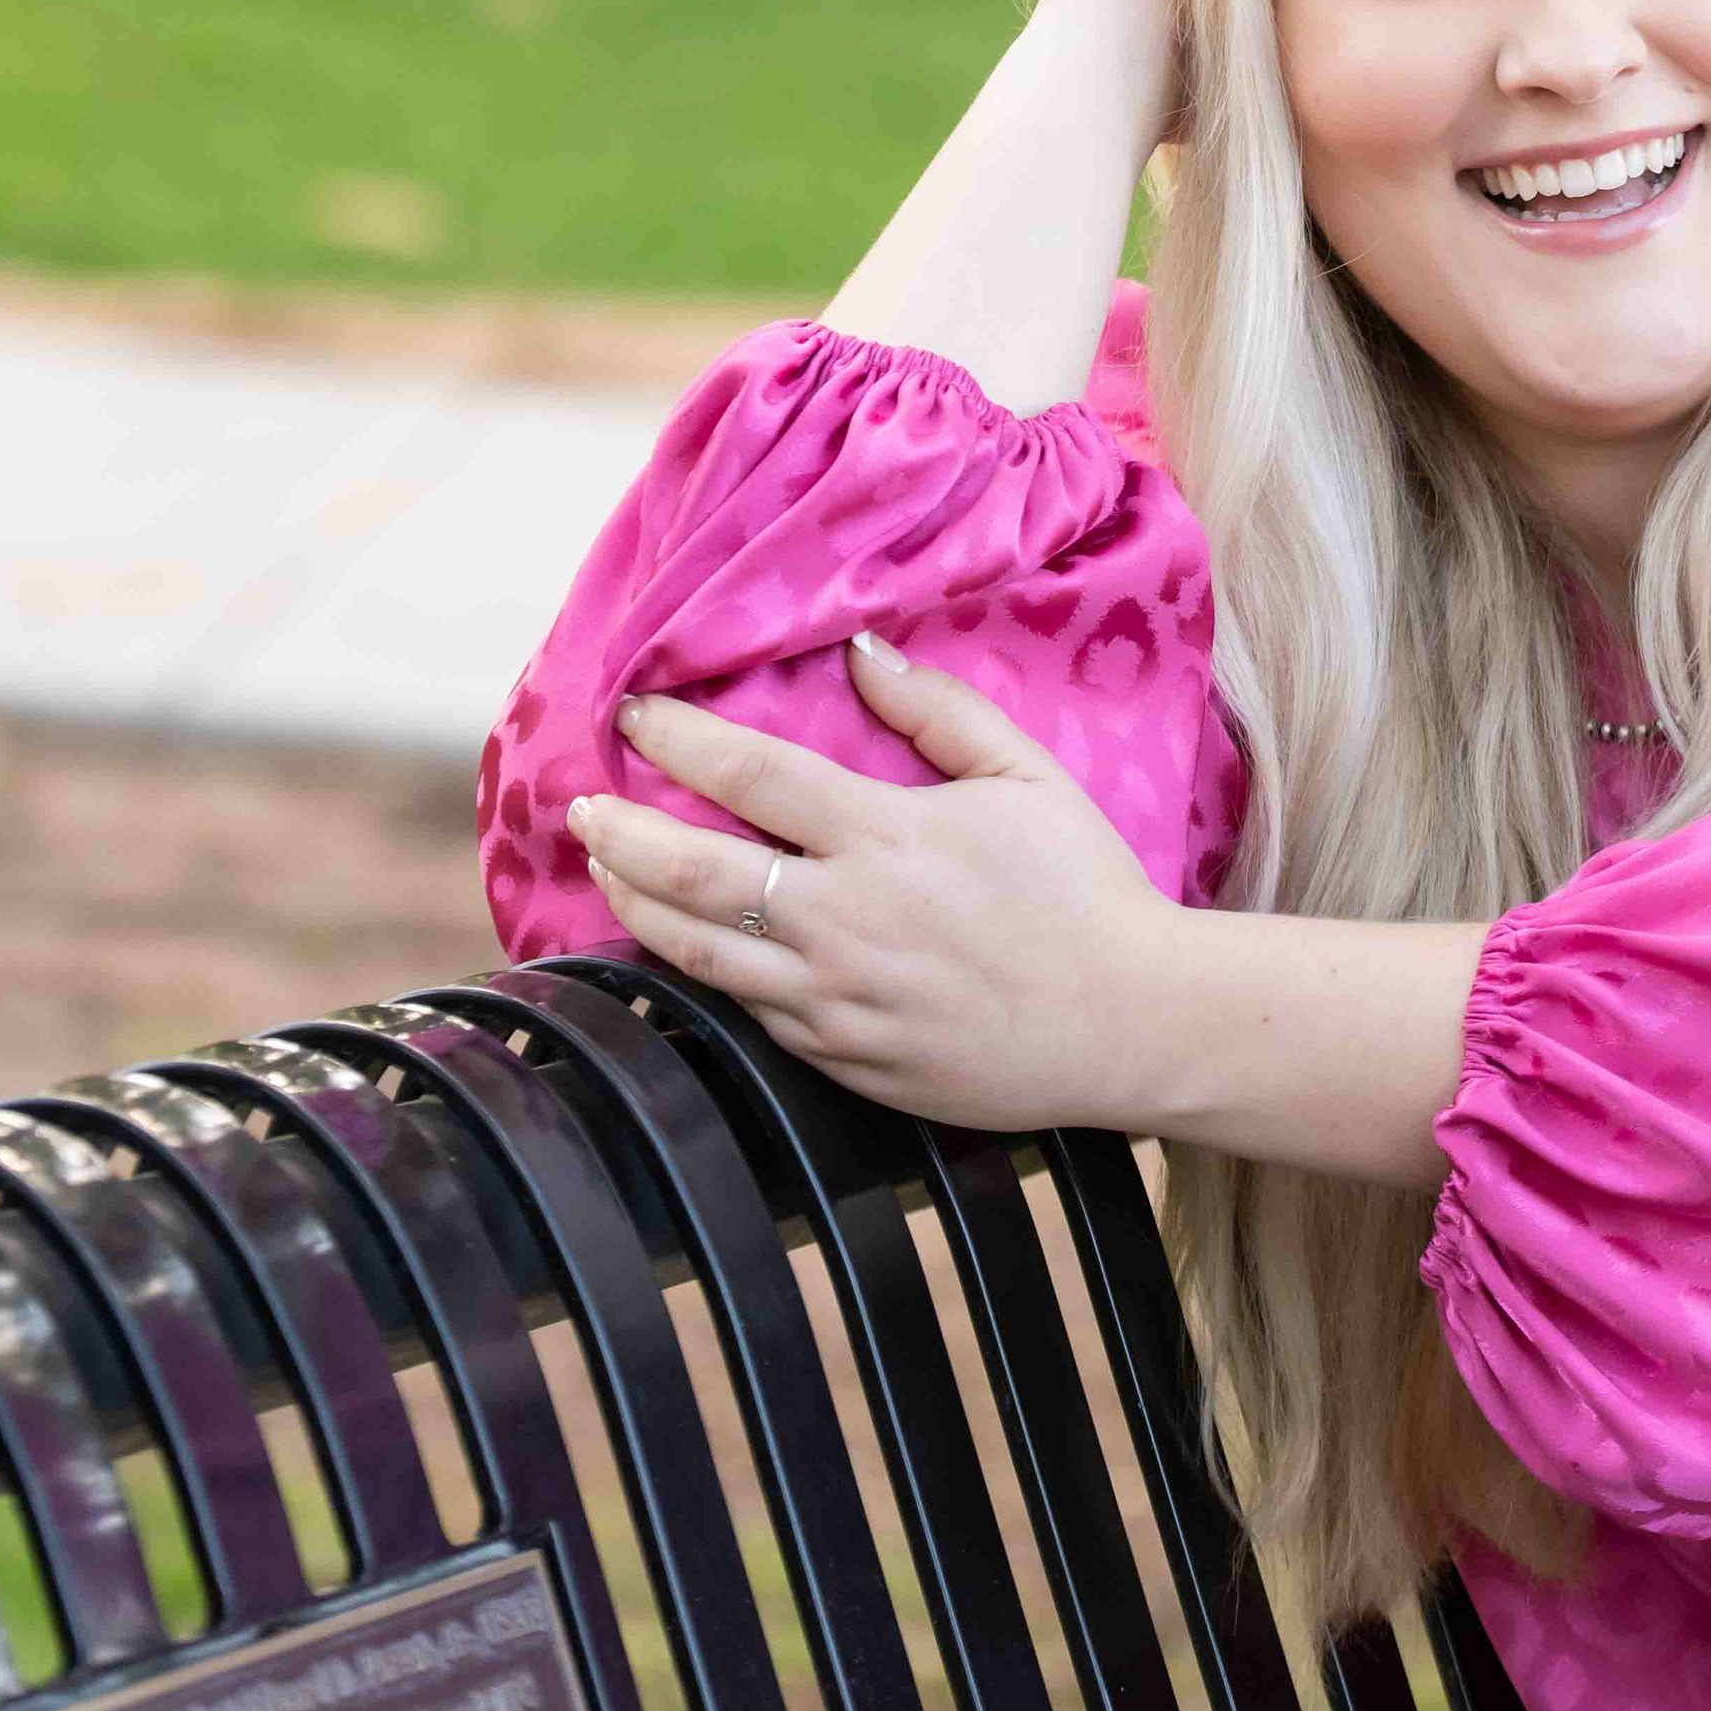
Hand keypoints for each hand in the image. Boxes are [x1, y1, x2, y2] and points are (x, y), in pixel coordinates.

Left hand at [572, 639, 1193, 1130]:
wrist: (1127, 1023)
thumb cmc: (1084, 889)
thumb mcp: (1027, 776)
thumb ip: (938, 709)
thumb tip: (860, 651)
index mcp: (888, 838)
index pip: (751, 777)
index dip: (679, 740)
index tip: (634, 712)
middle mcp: (846, 920)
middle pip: (692, 874)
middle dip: (620, 833)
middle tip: (583, 804)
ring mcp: (836, 1000)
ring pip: (698, 953)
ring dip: (637, 905)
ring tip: (607, 870)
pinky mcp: (841, 1059)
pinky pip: (749, 1011)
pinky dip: (702, 972)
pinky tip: (685, 943)